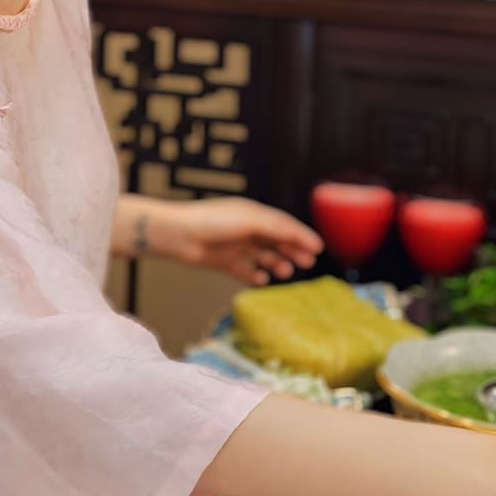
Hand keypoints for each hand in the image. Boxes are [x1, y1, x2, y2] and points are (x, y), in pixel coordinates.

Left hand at [151, 197, 322, 285]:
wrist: (177, 234)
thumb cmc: (212, 222)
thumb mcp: (250, 221)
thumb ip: (277, 228)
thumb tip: (302, 236)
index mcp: (254, 214)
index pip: (284, 225)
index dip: (301, 236)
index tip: (318, 248)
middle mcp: (246, 229)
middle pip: (276, 240)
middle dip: (293, 250)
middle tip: (307, 263)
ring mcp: (235, 245)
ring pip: (262, 256)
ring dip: (276, 263)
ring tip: (285, 272)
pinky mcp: (223, 261)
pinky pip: (244, 270)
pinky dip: (254, 275)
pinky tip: (262, 280)